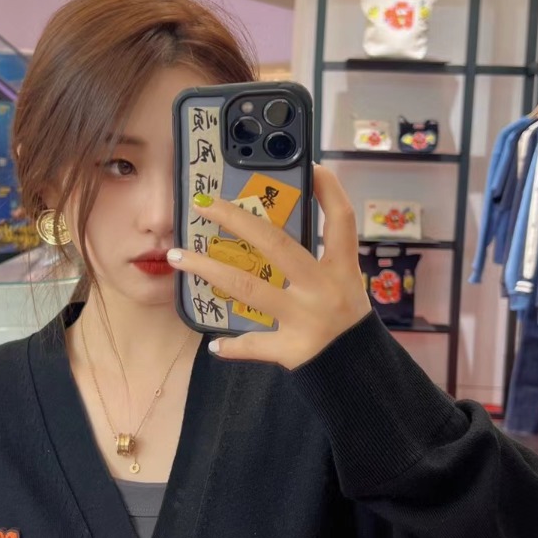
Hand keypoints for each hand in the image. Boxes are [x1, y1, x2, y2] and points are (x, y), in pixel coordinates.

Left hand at [166, 162, 370, 368]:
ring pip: (248, 287)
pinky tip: (214, 342)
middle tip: (203, 204)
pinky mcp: (292, 349)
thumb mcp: (345, 284)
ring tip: (177, 256)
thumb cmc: (348, 322)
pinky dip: (233, 345)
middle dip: (235, 219)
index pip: (341, 220)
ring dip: (208, 270)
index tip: (309, 165)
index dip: (328, 190)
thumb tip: (271, 230)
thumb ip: (319, 259)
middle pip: (276, 244)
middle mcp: (323, 288)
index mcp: (341, 269)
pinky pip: (254, 344)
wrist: (360, 373)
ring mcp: (305, 319)